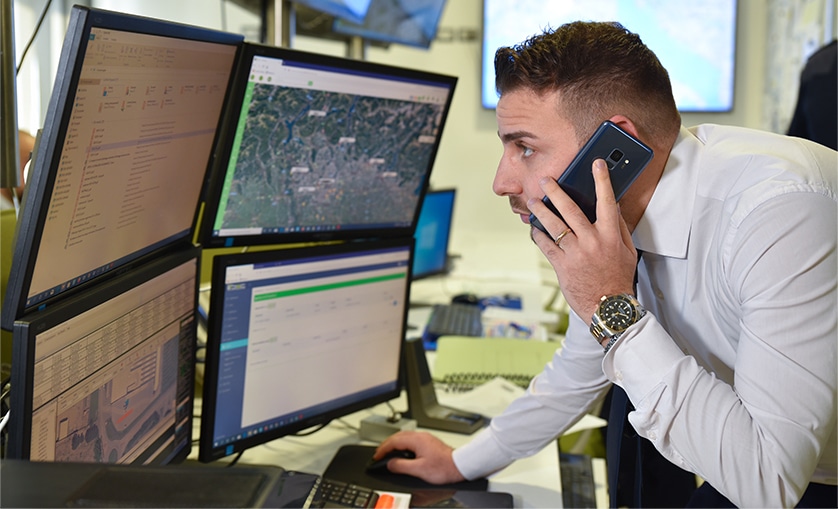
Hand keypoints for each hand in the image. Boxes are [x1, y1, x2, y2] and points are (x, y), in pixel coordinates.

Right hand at [373, 431, 464, 483]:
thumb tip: (390, 464)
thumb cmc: (444, 468)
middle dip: (386, 445)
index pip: (393, 441)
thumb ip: (402, 466)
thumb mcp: (419, 470)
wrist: (460, 466)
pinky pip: (410, 440)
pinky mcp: (429, 442)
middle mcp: (420, 436)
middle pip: (397, 436)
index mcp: (416, 440)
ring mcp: (425, 438)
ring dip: (394, 444)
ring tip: (387, 453)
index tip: (376, 456)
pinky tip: (402, 452)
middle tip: (379, 454)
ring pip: (404, 437)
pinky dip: (402, 445)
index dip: (382, 449)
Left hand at [528, 159, 637, 320]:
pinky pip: (546, 245)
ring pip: (554, 226)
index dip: (602, 181)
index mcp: (610, 236)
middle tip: (545, 181)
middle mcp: (592, 241)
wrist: (608, 307)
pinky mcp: (562, 265)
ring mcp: (575, 253)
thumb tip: (615, 207)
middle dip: (556, 192)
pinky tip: (534, 229)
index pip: (607, 202)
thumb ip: (620, 228)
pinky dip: (538, 235)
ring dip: (540, 212)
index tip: (596, 164)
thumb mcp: (627, 252)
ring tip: (532, 202)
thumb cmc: (618, 278)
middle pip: (571, 210)